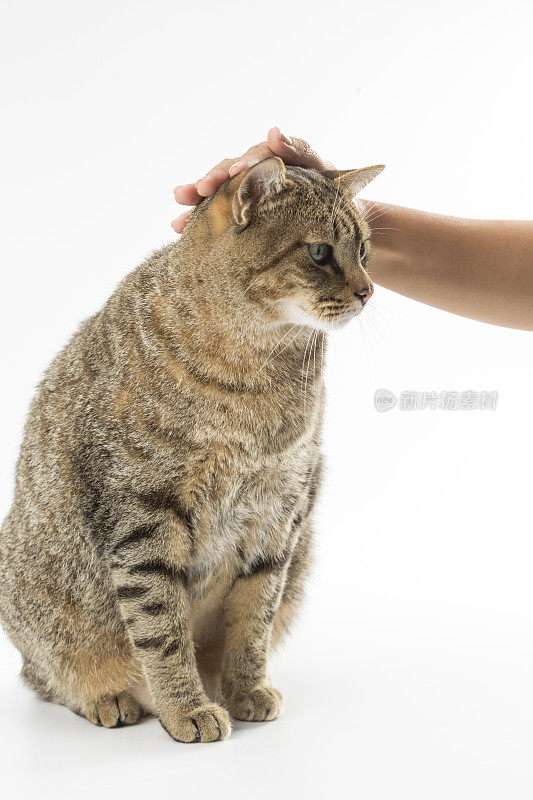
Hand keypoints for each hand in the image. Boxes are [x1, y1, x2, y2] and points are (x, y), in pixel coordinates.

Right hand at [171, 127, 332, 232]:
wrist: (338, 222)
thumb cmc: (334, 195)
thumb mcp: (325, 172)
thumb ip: (303, 152)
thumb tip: (274, 133)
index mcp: (277, 160)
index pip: (257, 156)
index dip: (245, 164)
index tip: (236, 173)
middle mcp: (257, 173)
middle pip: (229, 172)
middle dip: (212, 180)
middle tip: (199, 190)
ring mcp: (247, 194)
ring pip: (218, 193)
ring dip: (196, 197)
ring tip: (180, 203)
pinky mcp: (241, 213)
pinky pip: (217, 214)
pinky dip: (199, 219)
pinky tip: (180, 227)